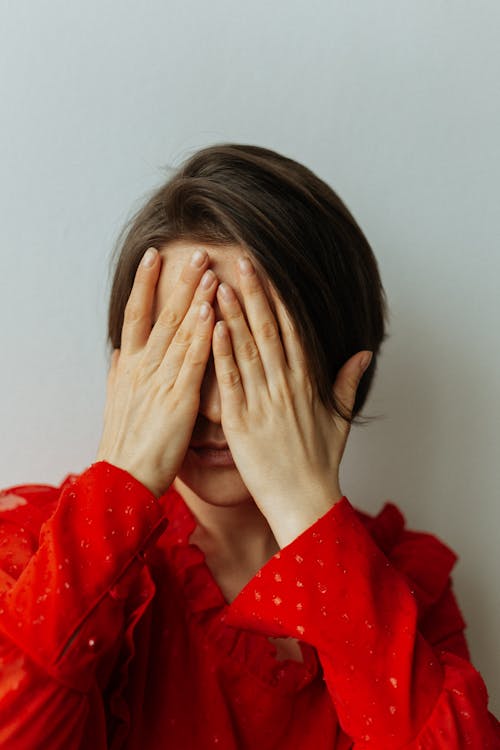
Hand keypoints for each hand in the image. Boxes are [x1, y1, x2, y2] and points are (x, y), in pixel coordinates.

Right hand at [96, 247, 218, 497]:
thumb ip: (120, 373)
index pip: (137, 314)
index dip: (145, 282)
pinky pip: (192, 361)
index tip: (154, 255)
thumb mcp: (118, 402)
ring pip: (179, 331)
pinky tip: (211, 312)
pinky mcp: (178, 399)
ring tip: (207, 268)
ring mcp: (160, 380)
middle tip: (194, 250)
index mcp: (131, 365)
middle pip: (161, 314)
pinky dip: (202, 335)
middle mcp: (143, 366)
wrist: (124, 477)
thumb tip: (119, 351)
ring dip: (194, 298)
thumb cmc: (126, 442)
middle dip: (178, 280)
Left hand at [211, 255, 371, 530]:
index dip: (278, 299)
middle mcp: (286, 386)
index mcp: (306, 383)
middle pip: (269, 330)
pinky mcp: (241, 422)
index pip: (292, 331)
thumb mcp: (339, 420)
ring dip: (234, 314)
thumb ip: (347, 383)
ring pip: (247, 349)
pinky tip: (212, 328)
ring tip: (221, 283)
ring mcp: (263, 402)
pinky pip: (230, 382)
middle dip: (254, 293)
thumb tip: (364, 353)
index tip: (267, 272)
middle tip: (241, 260)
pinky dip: (222, 353)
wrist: (304, 501)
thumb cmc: (320, 464)